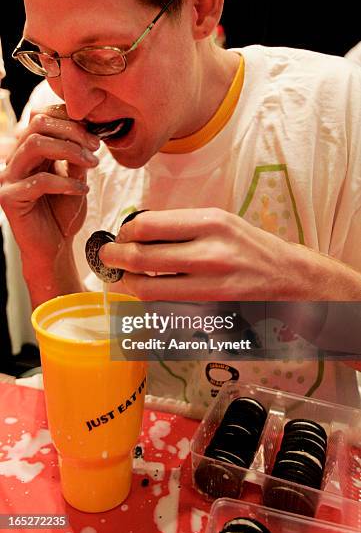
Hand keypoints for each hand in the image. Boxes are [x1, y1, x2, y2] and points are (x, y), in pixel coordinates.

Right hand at [0, 104, 99, 265]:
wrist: (55, 246)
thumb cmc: (63, 212)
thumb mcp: (76, 178)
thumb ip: (76, 155)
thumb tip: (88, 131)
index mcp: (30, 152)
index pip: (40, 117)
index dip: (68, 119)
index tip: (94, 134)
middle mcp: (15, 160)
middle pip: (38, 124)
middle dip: (72, 132)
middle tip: (95, 148)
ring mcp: (8, 177)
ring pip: (35, 144)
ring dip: (70, 150)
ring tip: (91, 164)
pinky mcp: (9, 197)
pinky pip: (40, 180)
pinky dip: (66, 183)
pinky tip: (81, 190)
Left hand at [99, 208, 303, 299]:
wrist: (288, 277)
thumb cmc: (250, 246)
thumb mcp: (220, 221)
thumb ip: (180, 226)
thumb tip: (136, 232)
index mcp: (211, 222)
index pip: (148, 226)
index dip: (126, 232)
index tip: (121, 235)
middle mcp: (210, 253)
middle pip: (142, 258)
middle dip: (115, 258)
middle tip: (107, 257)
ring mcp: (211, 285)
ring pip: (149, 290)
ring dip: (126, 284)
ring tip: (121, 277)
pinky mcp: (211, 310)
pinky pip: (166, 307)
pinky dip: (149, 301)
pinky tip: (146, 293)